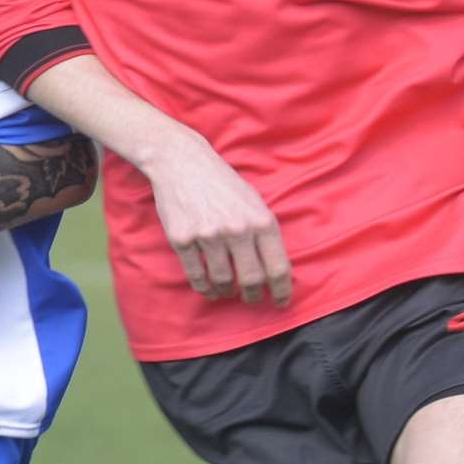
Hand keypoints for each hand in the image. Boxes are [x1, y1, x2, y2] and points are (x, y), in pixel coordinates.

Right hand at [143, 133, 293, 306]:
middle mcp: (237, 229)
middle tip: (251, 298)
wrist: (182, 161)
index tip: (280, 302)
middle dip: (253, 295)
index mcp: (261, 220)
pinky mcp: (183, 238)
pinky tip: (208, 288)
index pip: (278, 267)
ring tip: (227, 291)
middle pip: (252, 280)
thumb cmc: (222, 182)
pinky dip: (204, 287)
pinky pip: (196, 275)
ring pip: (223, 281)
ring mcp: (208, 235)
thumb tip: (275, 269)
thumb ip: (265, 232)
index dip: (282, 291)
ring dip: (226, 292)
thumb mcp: (254, 200)